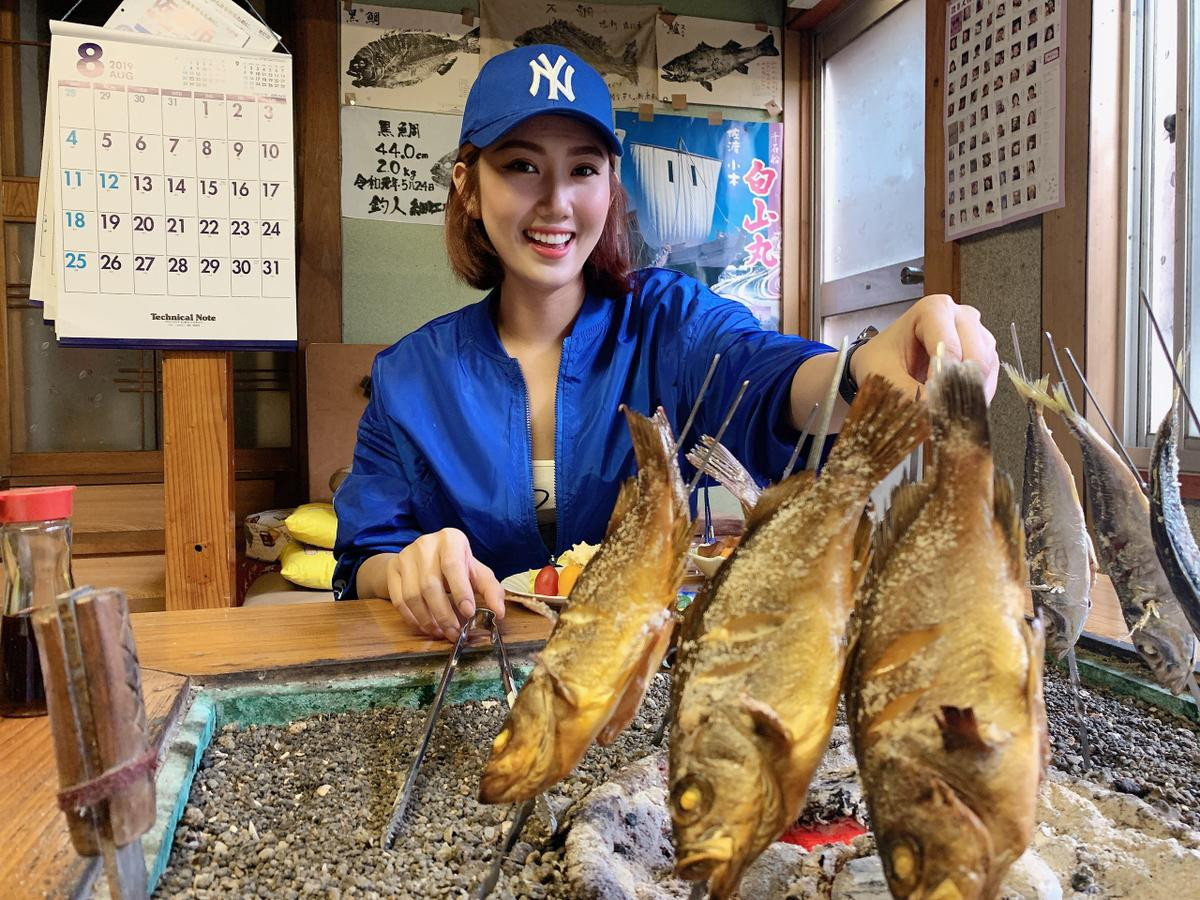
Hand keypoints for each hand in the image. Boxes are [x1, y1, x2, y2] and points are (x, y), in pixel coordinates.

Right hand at [382, 528, 504, 638]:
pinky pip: (399, 600)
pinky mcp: (393, 569)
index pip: (453, 566)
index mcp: (451, 539)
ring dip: (427, 620)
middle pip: (430, 586)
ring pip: (413, 595)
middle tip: (454, 633)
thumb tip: (498, 613)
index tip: (468, 613)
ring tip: (441, 632)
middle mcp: (425, 544)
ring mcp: (405, 556)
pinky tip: (425, 627)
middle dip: (444, 614)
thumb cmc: (457, 564)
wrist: (424, 556)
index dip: (461, 591)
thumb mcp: (476, 572)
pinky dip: (412, 618)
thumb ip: (490, 590)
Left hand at [849, 294, 999, 400]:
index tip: (930, 397)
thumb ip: (908, 393)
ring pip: (986, 367)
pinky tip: (956, 406)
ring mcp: (976, 334)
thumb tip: (935, 411)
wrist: (883, 365)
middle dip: (959, 387)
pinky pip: (989, 378)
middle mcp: (960, 316)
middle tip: (941, 409)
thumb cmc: (881, 362)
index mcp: (934, 309)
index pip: (949, 346)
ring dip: (969, 393)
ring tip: (946, 408)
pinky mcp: (983, 354)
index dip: (942, 377)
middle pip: (976, 355)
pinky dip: (976, 396)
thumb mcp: (884, 377)